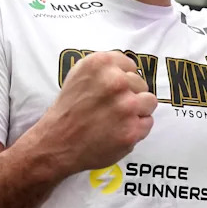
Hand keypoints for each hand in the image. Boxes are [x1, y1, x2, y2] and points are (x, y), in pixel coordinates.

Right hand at [37, 51, 157, 174]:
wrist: (56, 143)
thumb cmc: (68, 110)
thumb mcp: (79, 75)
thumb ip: (105, 68)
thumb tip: (130, 70)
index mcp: (101, 63)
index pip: (130, 65)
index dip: (123, 79)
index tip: (114, 90)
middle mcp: (115, 81)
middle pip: (141, 83)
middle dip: (130, 94)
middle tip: (111, 107)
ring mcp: (126, 106)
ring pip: (150, 102)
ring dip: (138, 110)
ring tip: (118, 118)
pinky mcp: (132, 130)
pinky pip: (147, 123)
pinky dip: (136, 129)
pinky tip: (118, 131)